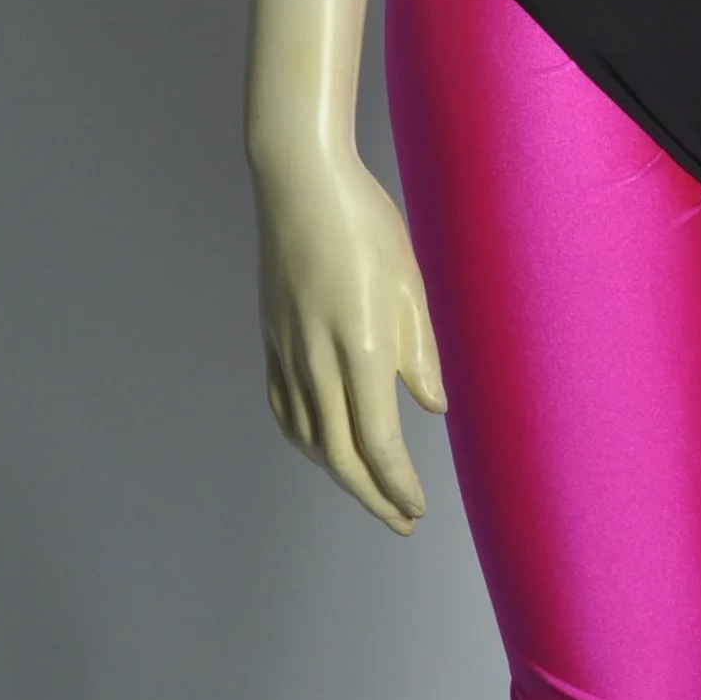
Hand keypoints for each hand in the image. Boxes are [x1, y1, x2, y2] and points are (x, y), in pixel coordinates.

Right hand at [254, 153, 445, 533]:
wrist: (299, 180)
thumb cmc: (365, 222)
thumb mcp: (412, 284)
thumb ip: (421, 352)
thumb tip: (430, 407)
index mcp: (359, 347)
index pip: (376, 441)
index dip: (396, 483)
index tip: (416, 508)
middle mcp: (316, 359)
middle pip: (338, 454)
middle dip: (371, 496)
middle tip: (400, 519)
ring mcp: (285, 350)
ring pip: (307, 437)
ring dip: (339, 473)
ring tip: (370, 488)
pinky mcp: (270, 338)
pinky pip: (284, 407)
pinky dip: (304, 440)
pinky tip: (323, 445)